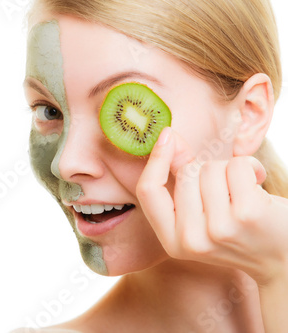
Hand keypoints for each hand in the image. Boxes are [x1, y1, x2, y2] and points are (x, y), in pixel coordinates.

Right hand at [136, 127, 287, 284]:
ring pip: (210, 168)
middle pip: (185, 173)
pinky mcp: (246, 214)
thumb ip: (179, 179)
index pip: (148, 191)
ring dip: (228, 170)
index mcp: (172, 242)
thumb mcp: (199, 214)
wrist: (282, 258)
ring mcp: (218, 229)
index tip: (167, 136)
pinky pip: (236, 166)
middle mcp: (190, 240)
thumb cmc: (239, 230)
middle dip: (206, 169)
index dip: (156, 159)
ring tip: (242, 192)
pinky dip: (250, 167)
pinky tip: (257, 186)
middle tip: (225, 191)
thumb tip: (167, 138)